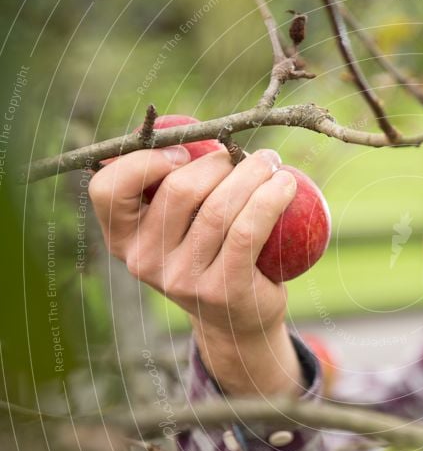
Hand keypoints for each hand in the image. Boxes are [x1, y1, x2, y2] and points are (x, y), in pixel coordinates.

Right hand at [89, 146, 304, 394]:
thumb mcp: (177, 228)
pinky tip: (287, 185)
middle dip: (220, 160)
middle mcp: (143, 262)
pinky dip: (271, 199)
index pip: (107, 189)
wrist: (238, 321)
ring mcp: (181, 280)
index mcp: (122, 239)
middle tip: (249, 154)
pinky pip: (248, 231)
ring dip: (253, 174)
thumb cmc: (210, 255)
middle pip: (179, 190)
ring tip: (273, 164)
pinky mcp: (222, 290)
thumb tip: (188, 128)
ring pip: (219, 209)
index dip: (144, 160)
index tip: (184, 152)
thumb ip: (171, 187)